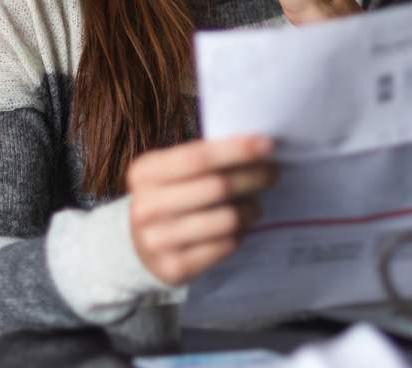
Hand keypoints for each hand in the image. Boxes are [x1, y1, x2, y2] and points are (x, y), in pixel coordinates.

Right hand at [127, 134, 278, 285]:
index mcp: (144, 173)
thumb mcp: (172, 171)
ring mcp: (156, 240)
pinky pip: (224, 246)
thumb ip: (203, 158)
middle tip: (272, 173)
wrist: (140, 245)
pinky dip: (239, 235)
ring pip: (226, 219)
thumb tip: (256, 148)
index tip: (267, 144)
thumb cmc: (169, 197)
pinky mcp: (173, 267)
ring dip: (250, 210)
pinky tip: (239, 228)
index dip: (236, 150)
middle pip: (216, 187)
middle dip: (252, 177)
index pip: (197, 157)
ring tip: (255, 207)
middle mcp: (145, 206)